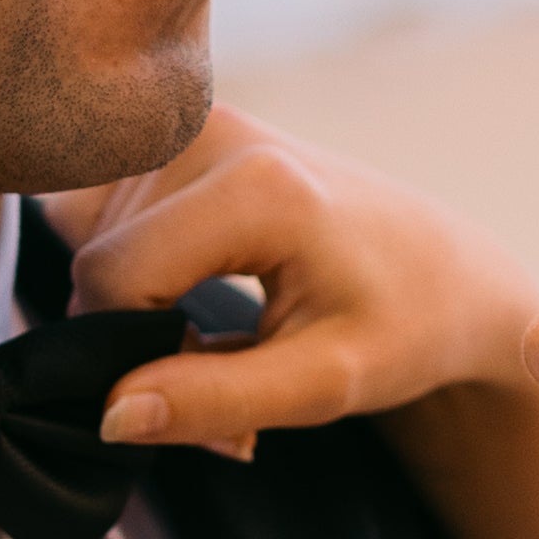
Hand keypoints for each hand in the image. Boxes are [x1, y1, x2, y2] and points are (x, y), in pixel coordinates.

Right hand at [51, 111, 538, 462]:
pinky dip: (135, 263)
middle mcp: (214, 129)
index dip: (136, 355)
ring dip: (135, 303)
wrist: (444, 272)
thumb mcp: (324, 385)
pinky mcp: (179, 129)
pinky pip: (103, 210)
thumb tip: (109, 417)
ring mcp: (193, 121)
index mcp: (257, 185)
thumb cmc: (400, 329)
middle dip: (137, 332)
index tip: (211, 391)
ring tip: (216, 328)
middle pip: (100, 258)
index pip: (114, 278)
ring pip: (94, 240)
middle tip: (223, 368)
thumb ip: (214, 400)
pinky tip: (194, 280)